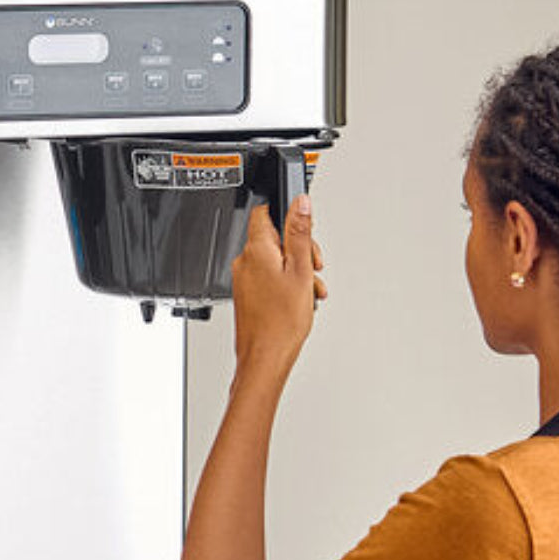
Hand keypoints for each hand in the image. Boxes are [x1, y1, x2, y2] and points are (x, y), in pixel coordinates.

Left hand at [230, 195, 326, 380]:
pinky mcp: (248, 294)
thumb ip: (300, 232)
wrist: (265, 357)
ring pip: (276, 260)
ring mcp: (244, 279)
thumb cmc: (280, 322)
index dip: (289, 216)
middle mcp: (244, 262)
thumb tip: (300, 202)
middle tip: (314, 266)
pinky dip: (287, 283)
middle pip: (275, 238)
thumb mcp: (301, 270)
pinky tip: (299, 299)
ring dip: (298, 269)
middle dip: (300, 248)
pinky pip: (270, 278)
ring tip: (309, 289)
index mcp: (255, 250)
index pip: (266, 212)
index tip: (305, 228)